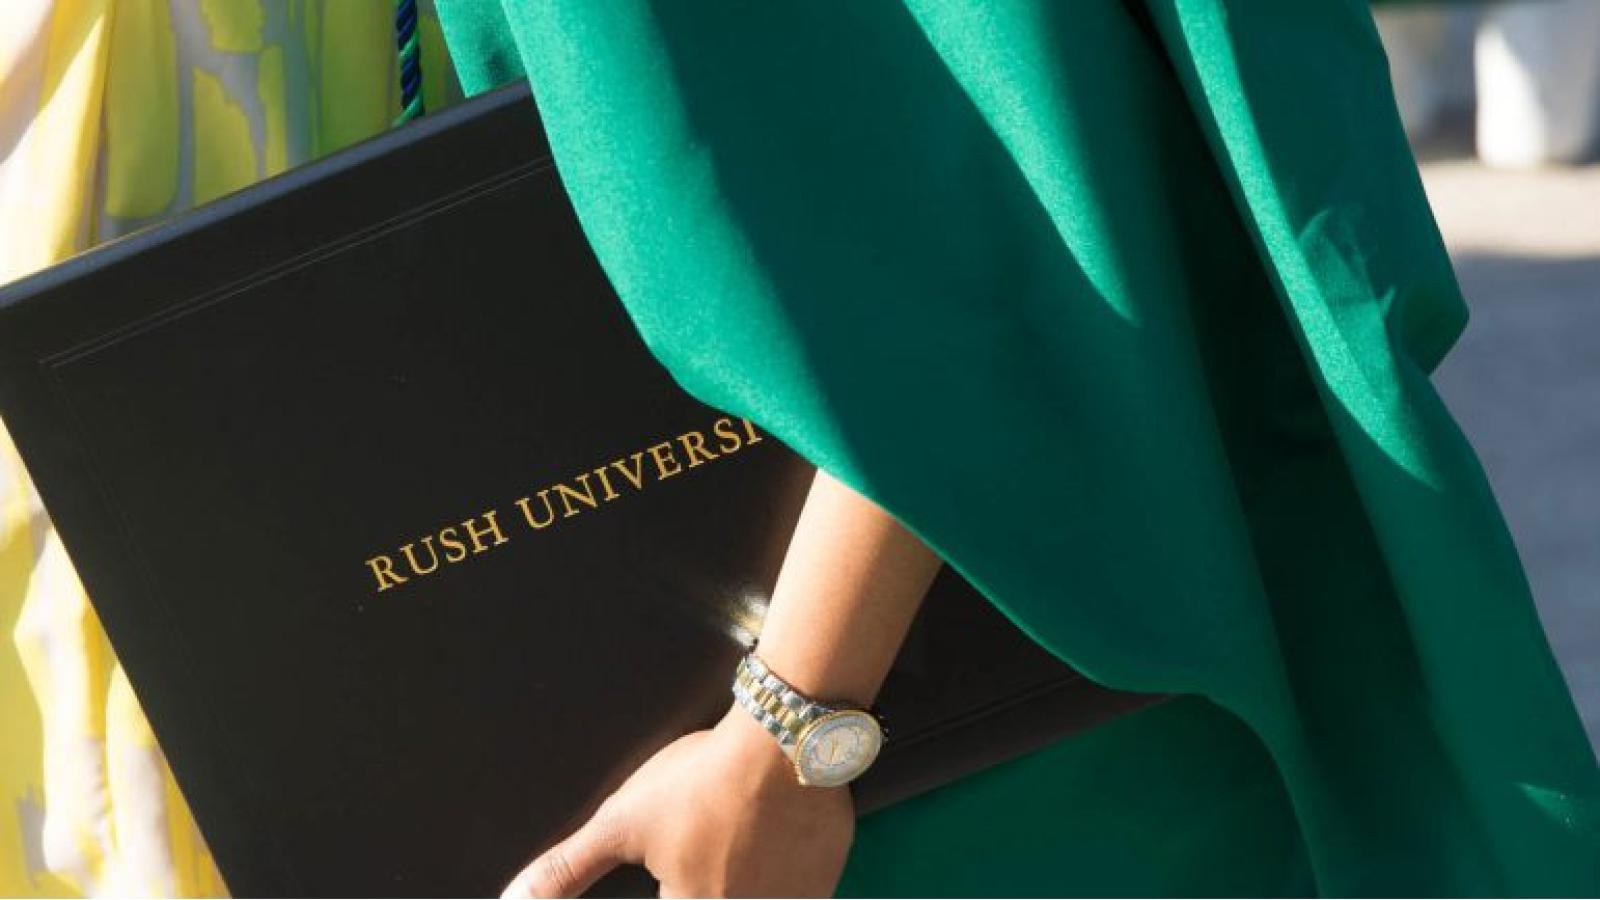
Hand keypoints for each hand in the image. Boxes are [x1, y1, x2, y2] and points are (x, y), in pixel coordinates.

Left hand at [501, 707, 855, 897]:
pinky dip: (783, 878)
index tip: (672, 871)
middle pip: (712, 898)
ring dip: (742, 879)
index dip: (670, 886)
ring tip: (735, 840)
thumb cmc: (701, 781)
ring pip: (759, 896)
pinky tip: (771, 845)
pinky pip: (801, 891)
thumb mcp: (622, 822)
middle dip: (703, 878)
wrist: (784, 741)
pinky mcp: (824, 882)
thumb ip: (568, 869)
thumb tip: (515, 899)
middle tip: (704, 844)